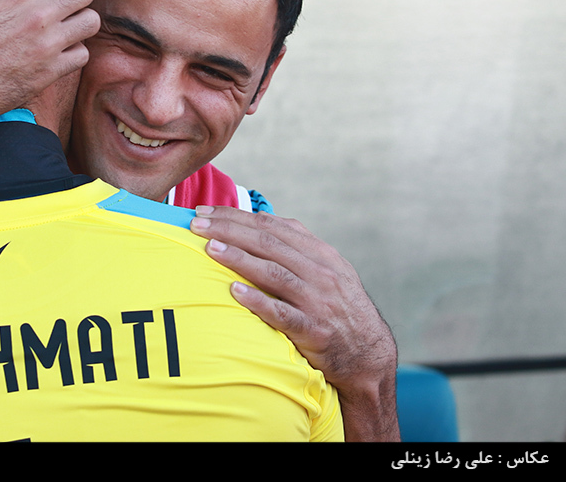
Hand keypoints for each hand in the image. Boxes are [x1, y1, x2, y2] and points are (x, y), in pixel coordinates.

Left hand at [190, 205, 398, 440]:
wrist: (369, 354)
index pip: (273, 227)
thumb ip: (295, 246)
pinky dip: (259, 302)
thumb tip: (258, 219)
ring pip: (274, 274)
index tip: (205, 211)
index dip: (237, 216)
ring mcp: (318, 302)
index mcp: (320, 254)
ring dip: (239, 259)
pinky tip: (234, 292)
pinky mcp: (315, 331)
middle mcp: (320, 273)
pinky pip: (283, 315)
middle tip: (196, 224)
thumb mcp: (326, 270)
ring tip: (210, 248)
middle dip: (229, 230)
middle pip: (269, 244)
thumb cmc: (337, 308)